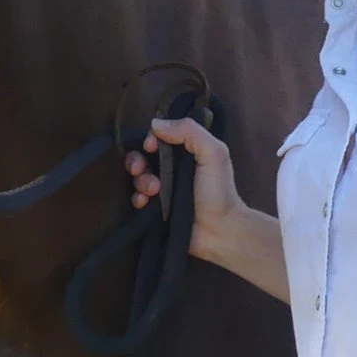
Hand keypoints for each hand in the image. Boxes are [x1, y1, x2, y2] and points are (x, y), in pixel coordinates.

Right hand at [126, 117, 246, 264]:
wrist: (220, 232)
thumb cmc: (219, 191)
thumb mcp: (213, 153)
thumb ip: (190, 132)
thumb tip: (155, 124)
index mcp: (187, 153)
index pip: (159, 138)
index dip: (150, 140)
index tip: (150, 147)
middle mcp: (173, 170)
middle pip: (143, 157)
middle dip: (137, 161)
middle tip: (141, 169)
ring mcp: (163, 191)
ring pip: (138, 178)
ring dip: (140, 181)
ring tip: (153, 191)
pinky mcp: (156, 210)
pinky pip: (137, 199)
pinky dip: (138, 199)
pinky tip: (145, 203)